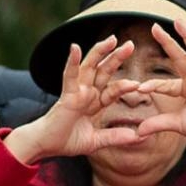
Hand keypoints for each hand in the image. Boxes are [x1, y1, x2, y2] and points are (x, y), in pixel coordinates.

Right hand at [5, 36, 143, 163]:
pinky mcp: (66, 95)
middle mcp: (86, 93)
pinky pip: (69, 76)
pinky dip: (72, 62)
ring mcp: (76, 92)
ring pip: (89, 67)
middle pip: (104, 71)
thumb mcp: (96, 141)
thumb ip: (115, 137)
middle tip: (130, 44)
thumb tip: (138, 137)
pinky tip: (75, 48)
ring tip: (112, 39)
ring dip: (100, 52)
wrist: (46, 146)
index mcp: (94, 102)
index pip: (113, 89)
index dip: (125, 85)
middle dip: (116, 57)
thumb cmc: (67, 141)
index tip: (140, 84)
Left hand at [134, 26, 185, 151]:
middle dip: (167, 42)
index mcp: (185, 88)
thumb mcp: (176, 124)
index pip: (164, 83)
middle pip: (179, 56)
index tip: (139, 88)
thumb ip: (158, 124)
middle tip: (154, 27)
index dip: (152, 85)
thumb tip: (137, 132)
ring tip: (178, 21)